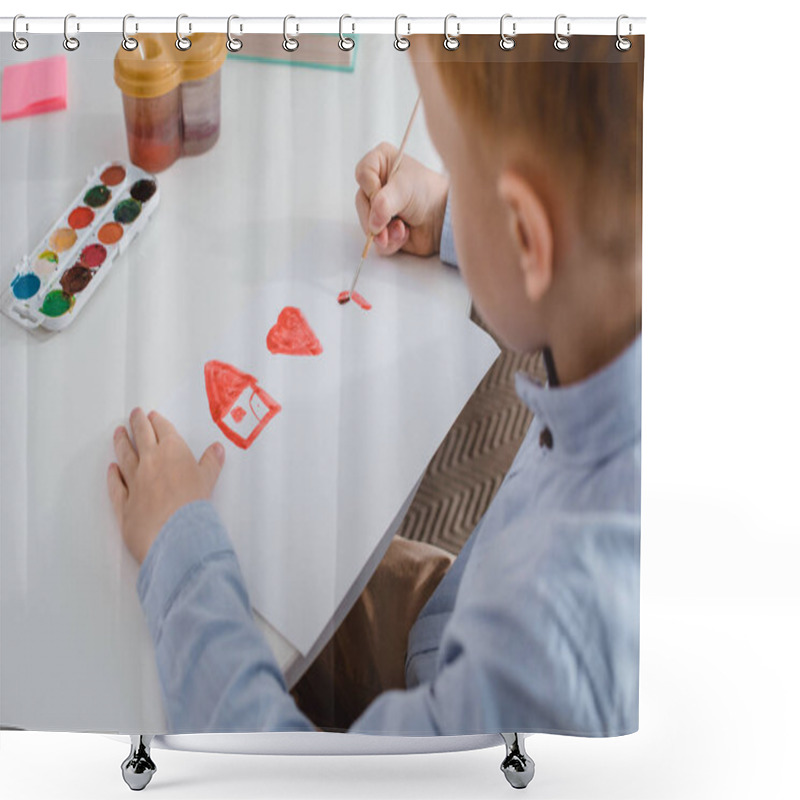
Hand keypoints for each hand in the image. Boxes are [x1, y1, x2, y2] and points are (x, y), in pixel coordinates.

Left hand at [108, 408, 224, 564]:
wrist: (174, 533)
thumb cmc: (194, 503)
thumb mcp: (208, 480)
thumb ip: (211, 462)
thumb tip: (216, 448)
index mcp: (172, 451)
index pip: (163, 430)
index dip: (158, 422)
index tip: (153, 416)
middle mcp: (150, 460)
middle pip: (141, 436)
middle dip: (138, 423)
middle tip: (134, 414)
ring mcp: (134, 480)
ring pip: (125, 456)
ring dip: (121, 442)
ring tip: (118, 433)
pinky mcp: (124, 501)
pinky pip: (116, 484)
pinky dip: (113, 475)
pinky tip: (111, 468)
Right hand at [355, 142, 448, 256]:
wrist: (444, 218)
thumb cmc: (428, 192)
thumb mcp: (404, 189)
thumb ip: (384, 203)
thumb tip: (372, 224)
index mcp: (380, 163)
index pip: (362, 174)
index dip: (371, 190)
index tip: (383, 197)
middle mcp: (377, 185)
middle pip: (361, 203)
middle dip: (376, 218)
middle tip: (387, 223)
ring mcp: (378, 208)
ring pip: (367, 225)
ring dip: (385, 232)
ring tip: (402, 229)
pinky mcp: (383, 229)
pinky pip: (376, 241)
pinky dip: (390, 242)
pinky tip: (404, 234)